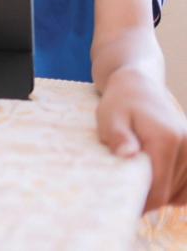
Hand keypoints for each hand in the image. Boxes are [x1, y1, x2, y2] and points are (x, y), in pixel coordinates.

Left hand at [97, 66, 186, 210]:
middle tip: (125, 192)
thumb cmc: (119, 103)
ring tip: (139, 181)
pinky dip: (175, 191)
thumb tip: (128, 154)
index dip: (141, 202)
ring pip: (181, 192)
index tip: (123, 203)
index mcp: (166, 139)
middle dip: (148, 198)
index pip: (159, 188)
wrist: (139, 85)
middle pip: (170, 192)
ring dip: (161, 194)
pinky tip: (156, 182)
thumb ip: (118, 137)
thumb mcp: (109, 117)